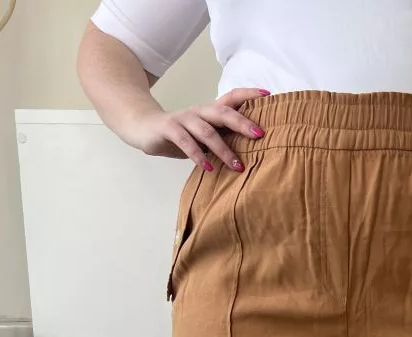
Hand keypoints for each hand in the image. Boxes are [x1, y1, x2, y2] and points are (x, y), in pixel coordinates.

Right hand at [126, 87, 269, 172]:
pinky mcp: (168, 129)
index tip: (269, 95)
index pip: (232, 98)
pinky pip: (185, 142)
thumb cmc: (180, 135)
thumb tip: (252, 149)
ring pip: (206, 131)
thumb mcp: (203, 136)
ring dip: (223, 149)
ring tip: (237, 166)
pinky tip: (208, 168)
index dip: (249, 94)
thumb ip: (222, 138)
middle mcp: (199, 112)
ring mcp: (183, 119)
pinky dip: (198, 155)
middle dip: (242, 123)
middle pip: (223, 112)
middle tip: (260, 135)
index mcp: (210, 111)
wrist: (143, 127)